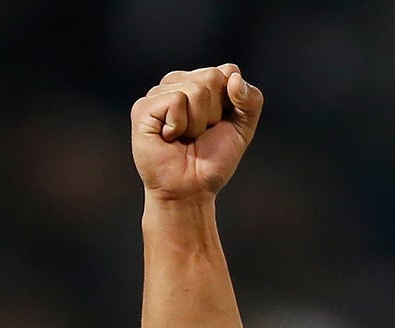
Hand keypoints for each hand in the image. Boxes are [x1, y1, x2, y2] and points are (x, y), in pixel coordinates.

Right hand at [132, 65, 263, 202]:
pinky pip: (177, 100)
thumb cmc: (213, 161)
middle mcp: (178, 82)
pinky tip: (169, 137)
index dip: (232, 103)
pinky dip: (180, 125)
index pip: (228, 71)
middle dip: (215, 113)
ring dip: (198, 123)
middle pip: (213, 77)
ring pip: (196, 90)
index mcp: (200, 82)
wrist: (191, 190)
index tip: (221, 124)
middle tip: (200, 134)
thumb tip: (234, 76)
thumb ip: (250, 101)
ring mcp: (159, 93)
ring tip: (185, 137)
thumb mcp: (242, 129)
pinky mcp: (144, 106)